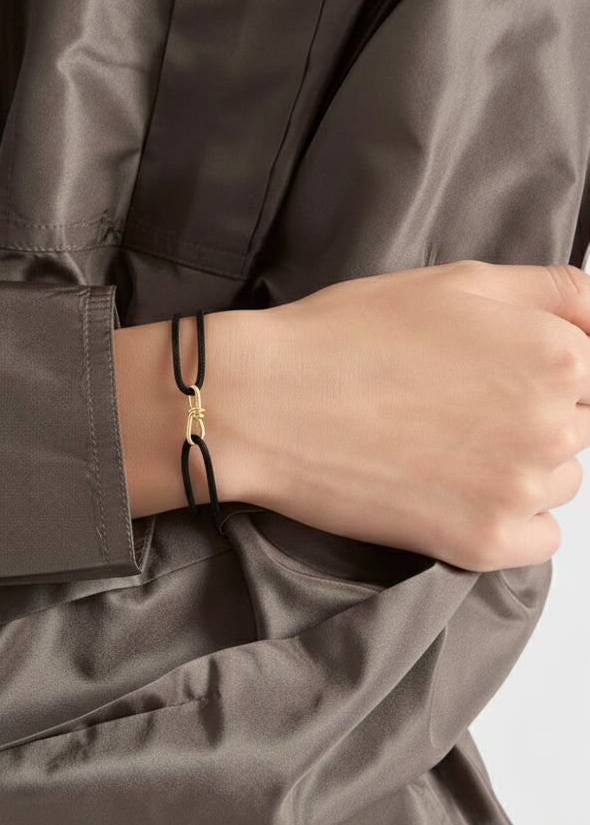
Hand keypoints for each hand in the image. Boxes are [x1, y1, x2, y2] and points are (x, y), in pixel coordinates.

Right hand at [242, 261, 589, 571]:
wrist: (266, 403)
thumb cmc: (347, 337)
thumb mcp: (458, 281)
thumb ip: (555, 292)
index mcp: (556, 355)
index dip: (540, 368)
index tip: (493, 375)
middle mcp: (553, 425)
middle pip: (578, 426)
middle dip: (532, 415)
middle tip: (455, 405)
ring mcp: (519, 490)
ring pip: (560, 480)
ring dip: (520, 466)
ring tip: (443, 444)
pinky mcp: (483, 542)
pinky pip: (541, 538)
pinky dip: (511, 520)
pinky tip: (458, 490)